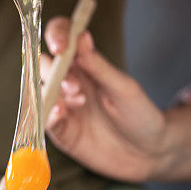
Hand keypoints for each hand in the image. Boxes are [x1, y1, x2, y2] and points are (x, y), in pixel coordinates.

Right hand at [41, 16, 167, 180]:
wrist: (149, 154)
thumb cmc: (140, 115)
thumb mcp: (123, 88)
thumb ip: (99, 66)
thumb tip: (81, 35)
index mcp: (86, 64)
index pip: (62, 38)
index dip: (56, 36)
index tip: (60, 45)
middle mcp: (70, 82)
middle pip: (45, 64)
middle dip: (54, 70)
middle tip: (75, 86)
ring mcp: (64, 106)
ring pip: (41, 91)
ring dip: (52, 93)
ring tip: (79, 100)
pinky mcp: (62, 131)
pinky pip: (45, 120)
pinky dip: (48, 115)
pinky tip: (61, 114)